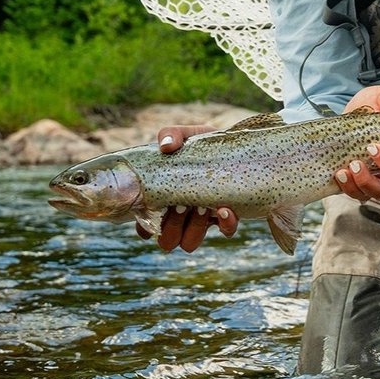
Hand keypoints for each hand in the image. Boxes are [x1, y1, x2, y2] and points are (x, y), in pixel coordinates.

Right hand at [134, 125, 239, 252]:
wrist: (235, 146)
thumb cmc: (202, 144)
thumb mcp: (186, 136)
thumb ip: (171, 135)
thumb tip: (166, 146)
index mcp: (163, 199)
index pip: (144, 225)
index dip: (145, 224)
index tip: (156, 207)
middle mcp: (180, 215)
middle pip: (166, 241)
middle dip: (172, 227)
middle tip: (181, 205)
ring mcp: (203, 220)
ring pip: (189, 243)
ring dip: (194, 228)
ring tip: (201, 206)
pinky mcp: (228, 217)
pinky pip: (226, 231)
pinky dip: (225, 224)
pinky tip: (224, 209)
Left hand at [334, 85, 379, 202]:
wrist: (348, 113)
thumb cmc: (369, 106)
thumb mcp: (378, 96)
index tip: (372, 147)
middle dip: (369, 180)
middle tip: (355, 163)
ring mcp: (366, 177)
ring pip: (367, 194)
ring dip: (355, 186)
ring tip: (342, 171)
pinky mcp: (350, 179)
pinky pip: (351, 192)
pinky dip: (344, 187)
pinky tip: (336, 174)